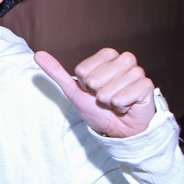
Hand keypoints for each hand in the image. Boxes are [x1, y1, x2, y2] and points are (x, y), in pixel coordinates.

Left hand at [34, 48, 156, 138]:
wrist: (119, 129)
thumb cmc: (98, 108)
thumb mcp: (74, 91)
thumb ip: (57, 72)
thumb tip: (37, 54)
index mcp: (107, 56)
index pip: (84, 69)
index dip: (85, 84)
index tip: (92, 90)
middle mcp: (124, 60)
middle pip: (96, 78)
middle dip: (97, 94)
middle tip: (105, 98)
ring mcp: (137, 71)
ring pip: (110, 89)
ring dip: (109, 101)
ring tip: (116, 103)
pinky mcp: (146, 86)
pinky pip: (125, 96)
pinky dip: (122, 106)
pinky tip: (127, 106)